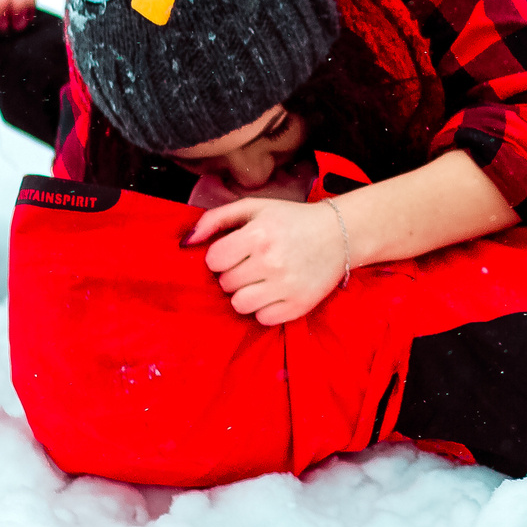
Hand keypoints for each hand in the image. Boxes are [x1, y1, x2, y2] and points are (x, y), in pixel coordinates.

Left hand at [189, 196, 349, 326]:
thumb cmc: (291, 220)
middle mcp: (272, 261)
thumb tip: (186, 243)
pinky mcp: (299, 305)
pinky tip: (276, 292)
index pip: (214, 261)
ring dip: (245, 294)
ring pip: (239, 305)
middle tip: (253, 263)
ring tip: (261, 280)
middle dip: (234, 274)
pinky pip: (262, 319)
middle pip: (226, 283)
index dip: (221, 256)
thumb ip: (215, 219)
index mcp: (259, 234)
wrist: (340, 234)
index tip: (237, 251)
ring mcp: (287, 286)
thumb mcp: (255, 208)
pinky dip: (265, 308)